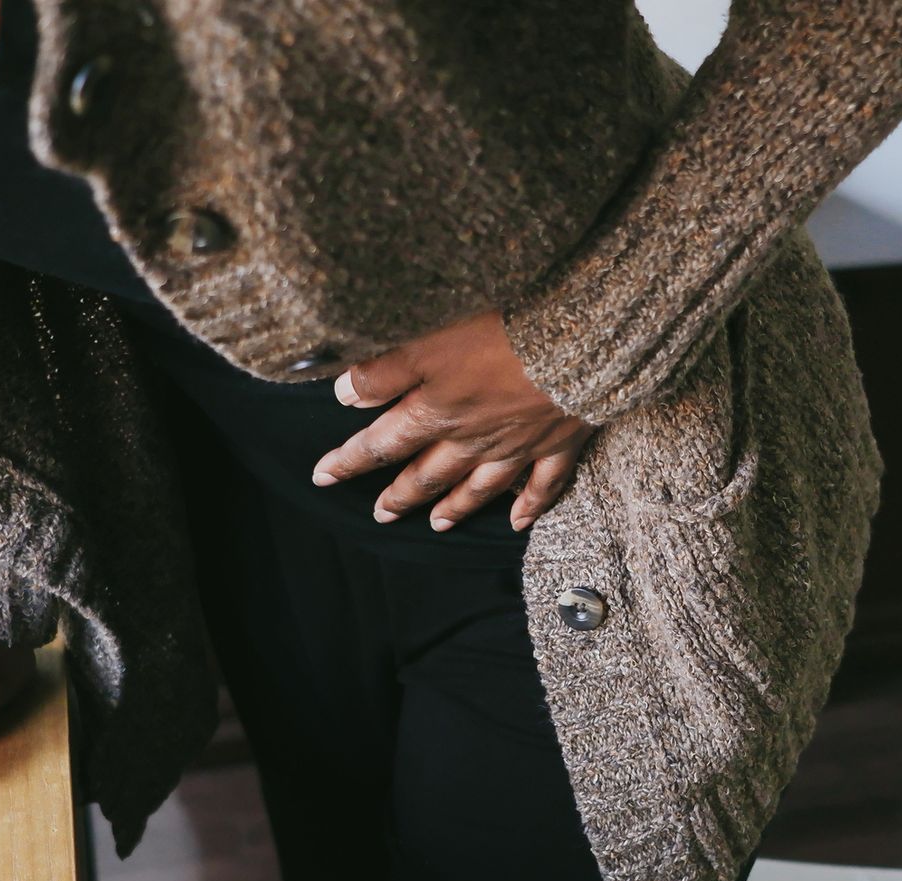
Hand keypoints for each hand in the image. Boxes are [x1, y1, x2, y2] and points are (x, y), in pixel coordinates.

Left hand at [315, 309, 595, 531]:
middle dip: (400, 496)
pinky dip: (529, 508)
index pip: (382, 443)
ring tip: (437, 525)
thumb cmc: (499, 335)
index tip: (323, 477)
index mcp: (436, 413)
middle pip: (428, 475)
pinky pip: (541, 486)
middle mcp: (472, 441)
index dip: (350, 461)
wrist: (578, 341)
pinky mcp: (557, 443)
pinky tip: (520, 523)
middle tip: (380, 514)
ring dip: (455, 508)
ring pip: (478, 488)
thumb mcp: (428, 343)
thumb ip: (384, 372)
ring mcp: (517, 448)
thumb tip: (344, 396)